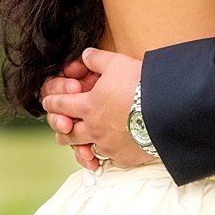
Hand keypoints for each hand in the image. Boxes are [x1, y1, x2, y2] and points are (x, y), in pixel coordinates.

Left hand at [39, 48, 148, 170]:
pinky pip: (111, 158)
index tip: (48, 103)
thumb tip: (85, 55)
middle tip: (61, 127)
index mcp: (88, 106)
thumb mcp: (116, 63)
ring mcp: (109, 146)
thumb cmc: (140, 84)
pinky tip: (110, 152)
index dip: (53, 103)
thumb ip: (97, 59)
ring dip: (83, 145)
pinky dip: (108, 154)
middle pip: (69, 133)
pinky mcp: (124, 157)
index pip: (62, 105)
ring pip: (88, 148)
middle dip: (62, 129)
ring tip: (82, 145)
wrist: (167, 110)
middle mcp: (94, 129)